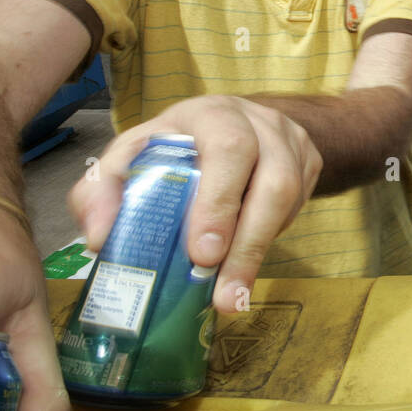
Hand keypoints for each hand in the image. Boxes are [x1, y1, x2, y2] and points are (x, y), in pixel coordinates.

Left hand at [68, 96, 322, 313]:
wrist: (229, 127)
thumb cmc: (172, 149)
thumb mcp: (130, 157)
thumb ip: (102, 190)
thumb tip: (101, 236)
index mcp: (211, 114)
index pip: (228, 149)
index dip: (220, 202)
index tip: (202, 254)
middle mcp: (260, 122)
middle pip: (273, 180)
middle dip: (247, 241)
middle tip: (223, 292)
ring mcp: (292, 142)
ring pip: (290, 200)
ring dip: (259, 252)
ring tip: (232, 296)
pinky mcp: (310, 164)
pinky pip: (298, 208)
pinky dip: (271, 239)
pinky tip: (244, 258)